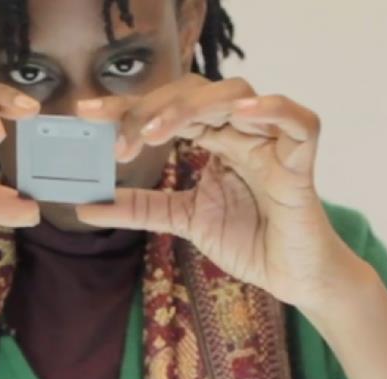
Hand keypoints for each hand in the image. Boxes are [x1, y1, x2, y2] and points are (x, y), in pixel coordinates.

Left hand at [75, 75, 367, 310]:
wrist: (290, 277)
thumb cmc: (247, 240)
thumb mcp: (182, 220)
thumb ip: (139, 207)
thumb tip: (85, 204)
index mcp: (214, 138)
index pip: (169, 107)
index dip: (130, 107)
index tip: (87, 116)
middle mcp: (240, 131)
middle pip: (196, 92)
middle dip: (151, 108)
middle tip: (119, 140)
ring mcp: (271, 142)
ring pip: (238, 94)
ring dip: (193, 107)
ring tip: (157, 134)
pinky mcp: (300, 163)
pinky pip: (299, 122)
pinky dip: (273, 110)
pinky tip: (239, 116)